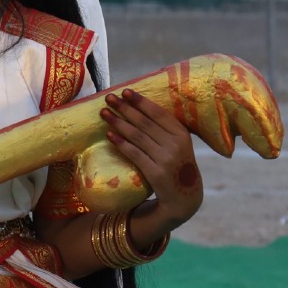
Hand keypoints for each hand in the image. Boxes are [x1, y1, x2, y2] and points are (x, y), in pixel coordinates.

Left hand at [100, 89, 203, 226]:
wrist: (184, 197)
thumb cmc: (177, 165)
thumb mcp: (178, 144)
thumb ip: (164, 129)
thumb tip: (138, 106)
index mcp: (182, 134)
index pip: (158, 113)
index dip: (141, 102)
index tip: (125, 91)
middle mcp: (175, 145)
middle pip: (145, 123)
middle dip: (125, 108)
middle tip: (108, 98)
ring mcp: (166, 159)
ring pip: (137, 136)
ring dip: (118, 123)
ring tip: (104, 113)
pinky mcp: (156, 173)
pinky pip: (134, 154)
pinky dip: (121, 143)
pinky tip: (109, 135)